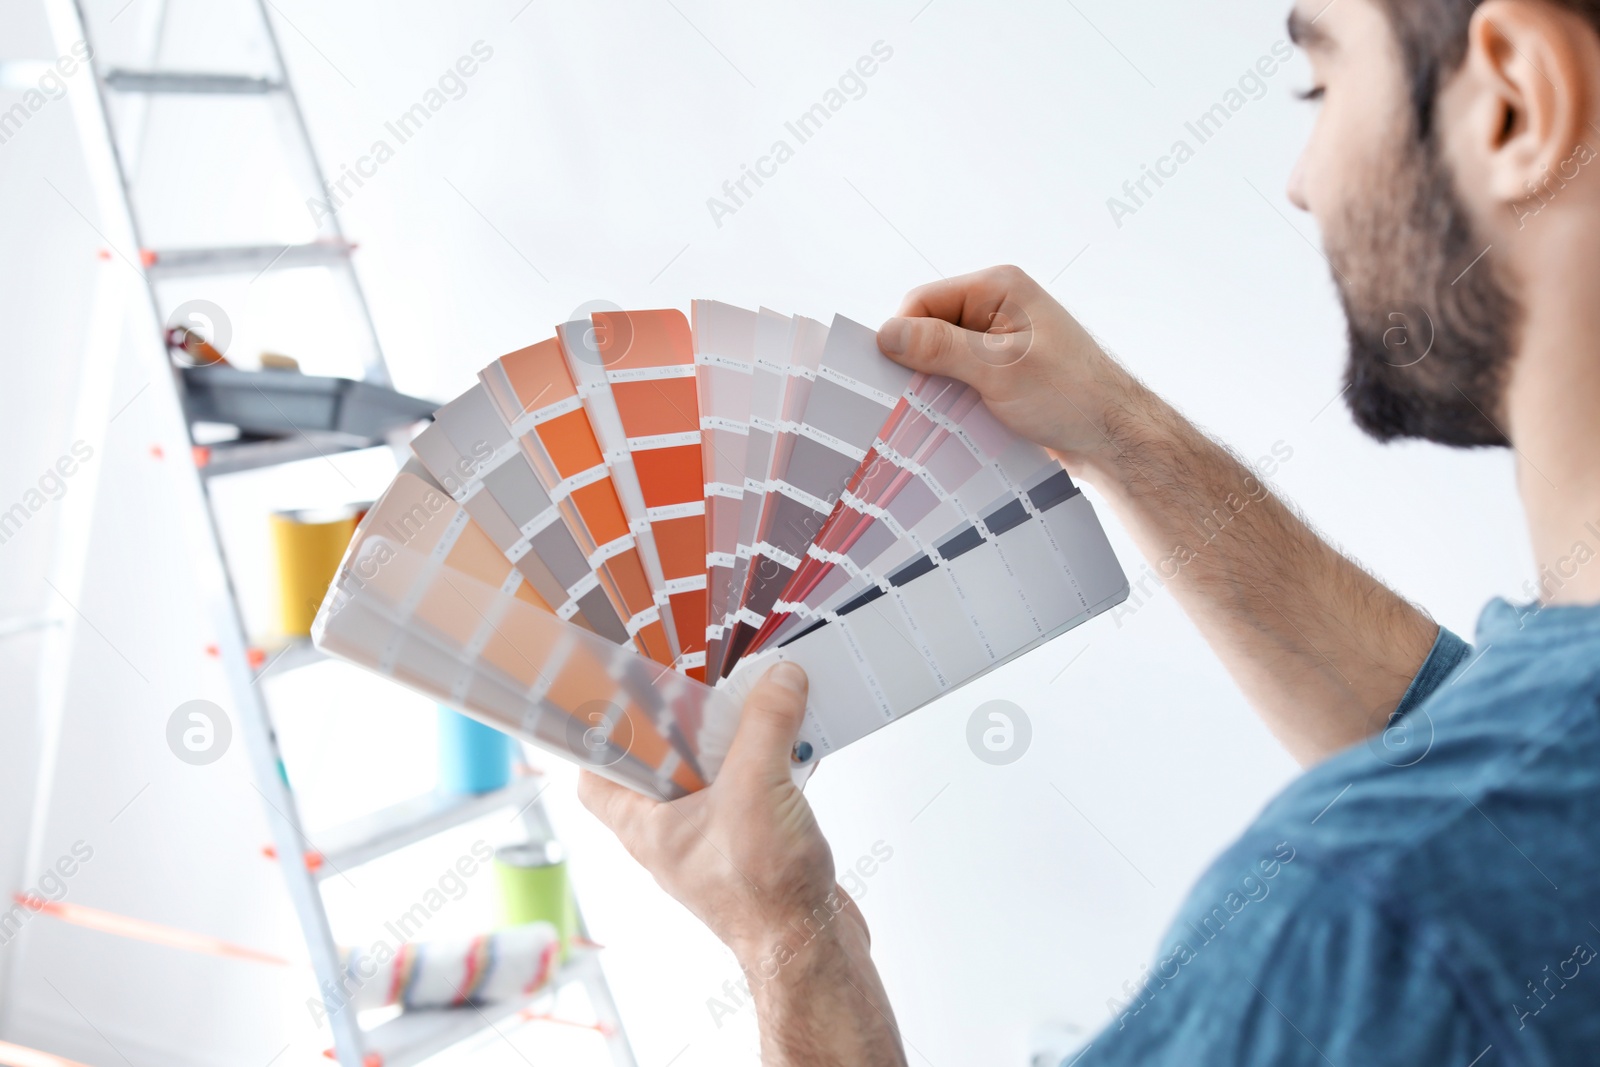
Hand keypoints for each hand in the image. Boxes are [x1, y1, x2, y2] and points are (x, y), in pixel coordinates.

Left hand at [578, 662, 857, 966]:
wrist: (812, 950)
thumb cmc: (765, 900)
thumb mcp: (756, 788)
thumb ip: (765, 724)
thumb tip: (778, 681)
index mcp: (649, 825)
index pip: (597, 777)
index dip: (599, 734)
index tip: (616, 694)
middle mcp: (675, 833)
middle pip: (664, 763)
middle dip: (686, 722)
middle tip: (703, 688)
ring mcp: (716, 839)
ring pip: (715, 774)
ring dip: (738, 741)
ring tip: (759, 706)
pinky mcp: (755, 842)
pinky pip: (755, 788)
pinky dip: (773, 763)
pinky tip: (797, 746)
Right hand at [876, 264, 1150, 467]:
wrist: (1115, 439)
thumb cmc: (1070, 396)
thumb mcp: (998, 370)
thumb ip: (940, 348)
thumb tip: (885, 334)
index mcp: (998, 288)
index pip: (923, 301)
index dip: (904, 336)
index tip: (897, 377)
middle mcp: (997, 307)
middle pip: (929, 329)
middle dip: (920, 364)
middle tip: (917, 401)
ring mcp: (1000, 341)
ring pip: (942, 358)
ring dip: (936, 386)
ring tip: (940, 414)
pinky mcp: (1003, 372)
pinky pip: (960, 378)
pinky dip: (952, 399)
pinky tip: (955, 420)